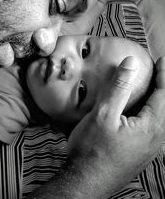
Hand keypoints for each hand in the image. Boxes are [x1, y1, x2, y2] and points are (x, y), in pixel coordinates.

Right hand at [67, 56, 164, 196]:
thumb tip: (130, 64)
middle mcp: (157, 137)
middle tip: (158, 70)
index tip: (162, 60)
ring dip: (159, 97)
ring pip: (161, 116)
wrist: (85, 182)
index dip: (164, 74)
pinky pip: (154, 125)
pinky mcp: (141, 150)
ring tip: (152, 84)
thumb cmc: (92, 151)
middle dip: (163, 85)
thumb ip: (118, 87)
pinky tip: (140, 108)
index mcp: (151, 127)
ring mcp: (150, 146)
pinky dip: (151, 109)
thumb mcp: (103, 115)